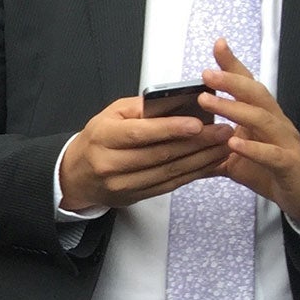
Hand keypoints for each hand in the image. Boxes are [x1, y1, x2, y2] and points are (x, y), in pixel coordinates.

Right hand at [56, 94, 232, 209]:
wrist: (76, 175)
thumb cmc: (98, 139)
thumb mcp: (111, 114)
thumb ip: (142, 108)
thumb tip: (177, 103)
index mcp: (103, 137)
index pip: (140, 133)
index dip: (171, 129)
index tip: (198, 123)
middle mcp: (109, 163)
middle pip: (160, 154)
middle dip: (197, 143)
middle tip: (223, 131)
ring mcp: (122, 184)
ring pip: (169, 172)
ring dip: (201, 159)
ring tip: (223, 146)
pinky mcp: (134, 196)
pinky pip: (169, 186)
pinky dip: (193, 174)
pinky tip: (209, 163)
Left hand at [202, 39, 299, 224]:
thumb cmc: (274, 167)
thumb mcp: (240, 154)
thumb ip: (213, 146)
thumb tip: (180, 140)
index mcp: (262, 117)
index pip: (248, 86)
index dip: (234, 66)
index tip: (218, 44)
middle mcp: (275, 123)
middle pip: (256, 95)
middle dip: (231, 81)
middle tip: (206, 74)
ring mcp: (284, 142)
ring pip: (262, 119)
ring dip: (234, 109)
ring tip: (208, 102)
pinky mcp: (290, 165)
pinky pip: (272, 154)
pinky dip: (252, 148)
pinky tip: (233, 143)